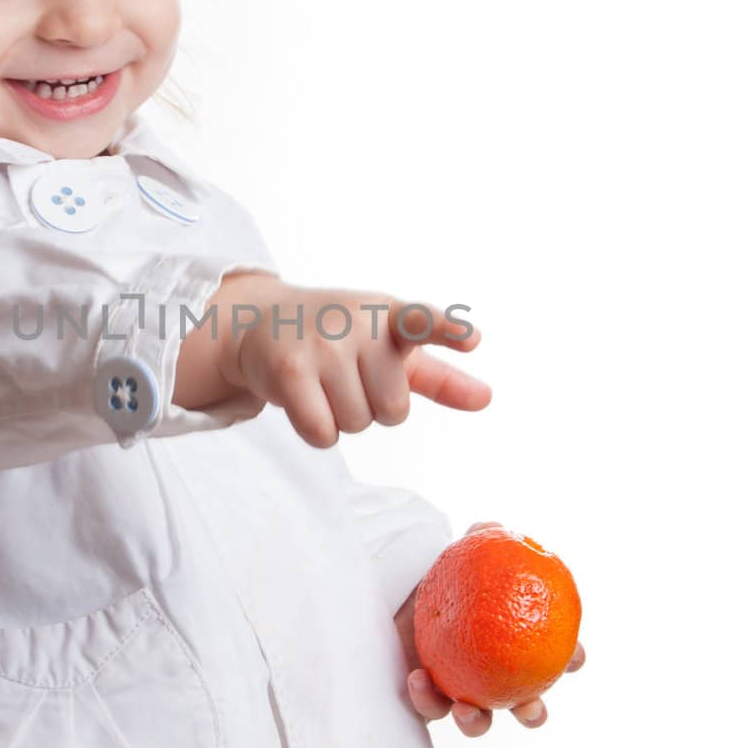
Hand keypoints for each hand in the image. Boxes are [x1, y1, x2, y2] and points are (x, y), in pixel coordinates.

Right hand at [215, 275, 491, 449]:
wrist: (260, 321)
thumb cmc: (339, 339)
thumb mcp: (389, 348)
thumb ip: (438, 376)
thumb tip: (487, 399)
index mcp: (389, 314)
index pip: (422, 321)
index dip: (449, 330)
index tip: (472, 339)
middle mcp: (357, 324)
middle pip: (393, 411)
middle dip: (373, 408)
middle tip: (348, 379)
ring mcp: (322, 345)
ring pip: (357, 424)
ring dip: (342, 418)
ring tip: (322, 384)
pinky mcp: (289, 370)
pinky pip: (323, 433)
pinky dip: (317, 431)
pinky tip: (305, 401)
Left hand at [395, 522, 586, 735]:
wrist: (391, 597)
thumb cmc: (440, 578)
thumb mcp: (459, 557)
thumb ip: (482, 540)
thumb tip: (500, 529)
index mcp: (515, 643)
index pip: (556, 655)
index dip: (572, 658)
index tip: (573, 655)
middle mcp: (493, 675)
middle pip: (525, 705)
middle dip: (533, 713)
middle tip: (529, 706)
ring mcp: (461, 691)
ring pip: (476, 722)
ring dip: (476, 723)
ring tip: (468, 710)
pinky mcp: (427, 699)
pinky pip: (428, 706)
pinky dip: (426, 697)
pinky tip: (419, 679)